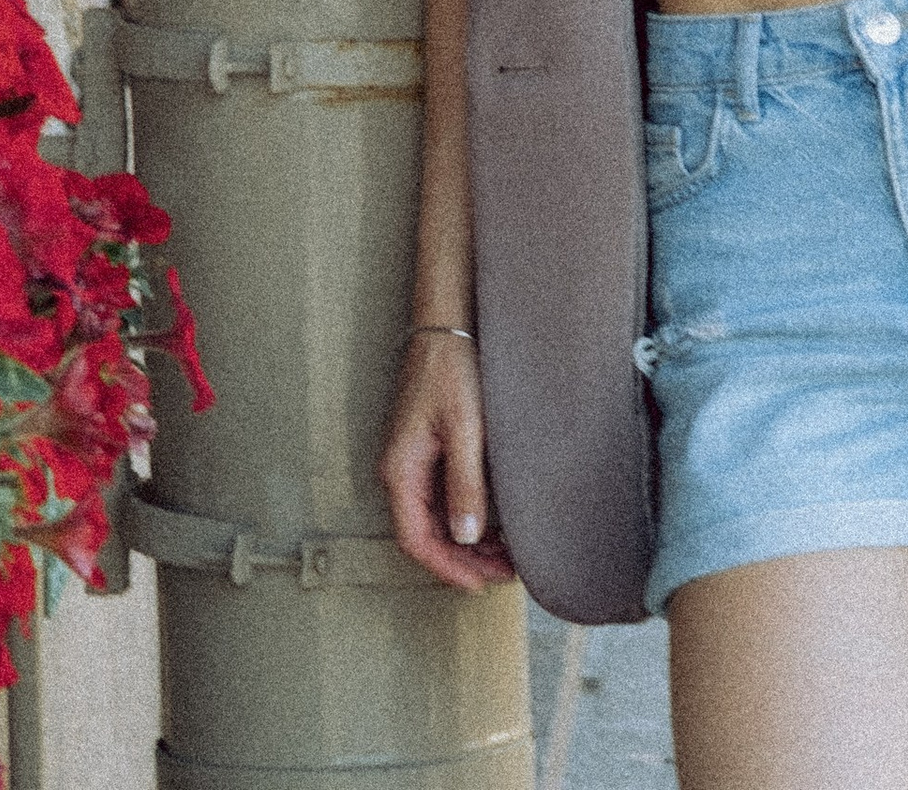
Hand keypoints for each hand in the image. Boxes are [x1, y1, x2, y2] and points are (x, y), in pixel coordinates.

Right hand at [380, 332, 514, 590]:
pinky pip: (443, 494)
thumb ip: (465, 482)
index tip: (481, 585)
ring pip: (437, 516)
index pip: (417, 539)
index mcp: (400, 470)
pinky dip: (467, 513)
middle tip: (505, 573)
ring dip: (468, 539)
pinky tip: (496, 521)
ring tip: (507, 553)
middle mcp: (401, 470)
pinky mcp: (430, 447)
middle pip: (427, 533)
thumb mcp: (465, 427)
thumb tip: (466, 538)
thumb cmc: (454, 368)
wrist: (449, 321)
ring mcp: (414, 459)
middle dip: (463, 559)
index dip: (448, 568)